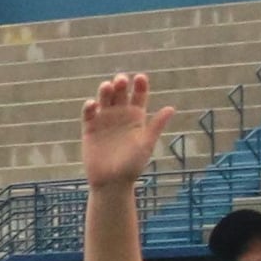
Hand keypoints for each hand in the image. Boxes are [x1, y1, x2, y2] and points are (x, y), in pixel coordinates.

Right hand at [81, 72, 176, 195]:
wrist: (112, 182)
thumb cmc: (132, 165)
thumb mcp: (146, 144)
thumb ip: (156, 125)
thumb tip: (171, 108)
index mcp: (136, 117)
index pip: (139, 96)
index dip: (140, 85)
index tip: (141, 78)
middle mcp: (120, 115)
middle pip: (120, 93)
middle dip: (120, 84)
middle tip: (121, 80)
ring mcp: (104, 120)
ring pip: (104, 99)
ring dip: (105, 91)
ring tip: (107, 86)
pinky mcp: (90, 128)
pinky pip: (88, 113)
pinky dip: (89, 106)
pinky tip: (93, 104)